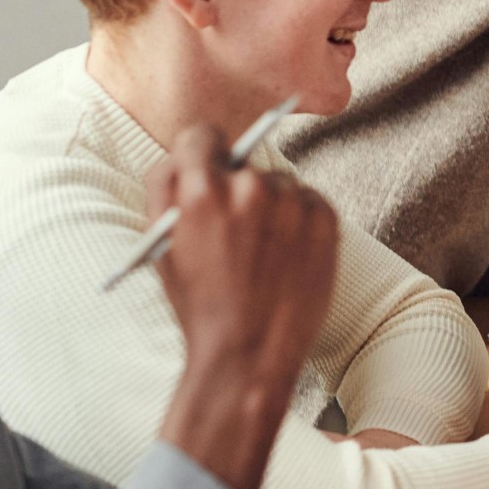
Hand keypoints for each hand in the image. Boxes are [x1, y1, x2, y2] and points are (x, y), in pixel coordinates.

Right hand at [151, 126, 339, 488]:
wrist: (250, 353)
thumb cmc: (199, 304)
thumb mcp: (162, 246)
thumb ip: (163, 190)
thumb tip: (181, 155)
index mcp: (201, 191)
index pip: (202, 136)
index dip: (200, 154)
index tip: (205, 169)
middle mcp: (250, 187)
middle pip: (243, 163)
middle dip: (235, 188)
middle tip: (235, 230)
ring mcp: (293, 202)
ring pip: (279, 184)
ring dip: (271, 205)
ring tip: (262, 253)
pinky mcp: (326, 218)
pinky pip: (309, 201)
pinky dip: (299, 220)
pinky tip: (286, 256)